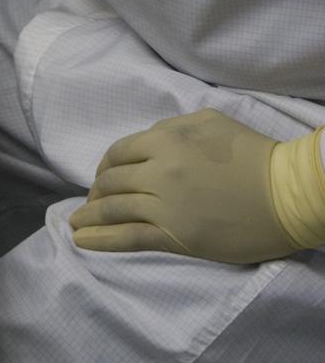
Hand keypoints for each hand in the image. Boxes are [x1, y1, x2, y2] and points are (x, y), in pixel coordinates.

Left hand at [69, 108, 301, 264]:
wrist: (286, 195)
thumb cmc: (252, 154)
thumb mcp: (208, 122)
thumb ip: (171, 127)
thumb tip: (148, 139)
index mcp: (164, 139)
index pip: (118, 153)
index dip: (105, 166)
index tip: (102, 178)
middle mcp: (158, 170)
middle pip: (112, 181)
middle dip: (96, 192)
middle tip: (91, 202)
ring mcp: (165, 205)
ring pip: (114, 209)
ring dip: (89, 216)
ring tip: (75, 223)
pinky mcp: (176, 236)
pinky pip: (128, 237)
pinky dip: (100, 240)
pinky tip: (82, 241)